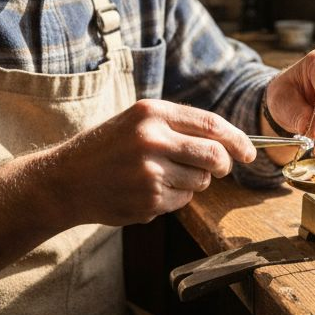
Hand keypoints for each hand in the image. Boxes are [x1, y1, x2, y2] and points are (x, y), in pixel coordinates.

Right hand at [47, 99, 254, 225]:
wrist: (65, 180)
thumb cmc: (106, 148)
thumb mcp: (137, 122)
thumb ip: (177, 126)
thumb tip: (227, 141)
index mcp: (151, 113)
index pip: (210, 124)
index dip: (237, 139)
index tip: (250, 151)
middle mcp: (152, 139)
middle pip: (213, 155)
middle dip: (223, 165)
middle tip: (220, 169)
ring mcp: (150, 172)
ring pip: (199, 182)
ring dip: (192, 183)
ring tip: (162, 176)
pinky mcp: (148, 200)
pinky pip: (181, 201)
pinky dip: (173, 199)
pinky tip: (147, 191)